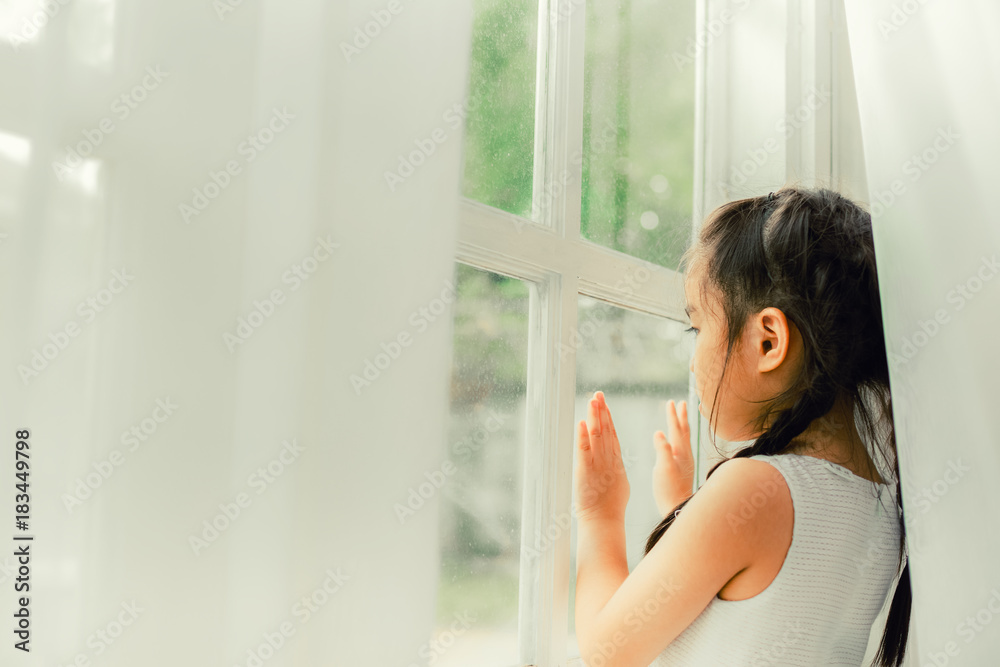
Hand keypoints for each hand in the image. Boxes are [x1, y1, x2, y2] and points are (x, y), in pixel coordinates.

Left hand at [574, 391, 629, 522]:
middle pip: (605, 431)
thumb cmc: (611, 508)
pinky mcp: (585, 471)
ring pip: (597, 436)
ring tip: (592, 400)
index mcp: (616, 462)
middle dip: (601, 411)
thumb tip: (615, 464)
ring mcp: (597, 465)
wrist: (605, 521)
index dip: (608, 418)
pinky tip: (582, 422)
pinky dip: (582, 436)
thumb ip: (616, 471)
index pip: (612, 435)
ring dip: (594, 417)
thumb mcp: (619, 484)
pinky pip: (584, 450)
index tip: (605, 404)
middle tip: (597, 394)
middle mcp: (607, 460)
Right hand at [652, 399, 693, 516]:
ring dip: (683, 426)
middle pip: (684, 431)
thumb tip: (658, 432)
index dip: (673, 416)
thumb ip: (662, 450)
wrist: (677, 508)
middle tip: (682, 402)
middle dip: (682, 417)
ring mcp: (685, 462)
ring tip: (682, 417)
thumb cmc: (669, 490)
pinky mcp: (682, 469)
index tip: (671, 402)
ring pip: (685, 439)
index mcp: (680, 452)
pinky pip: (683, 447)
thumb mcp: (663, 469)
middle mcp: (685, 455)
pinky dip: (681, 438)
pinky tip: (677, 442)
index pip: (676, 429)